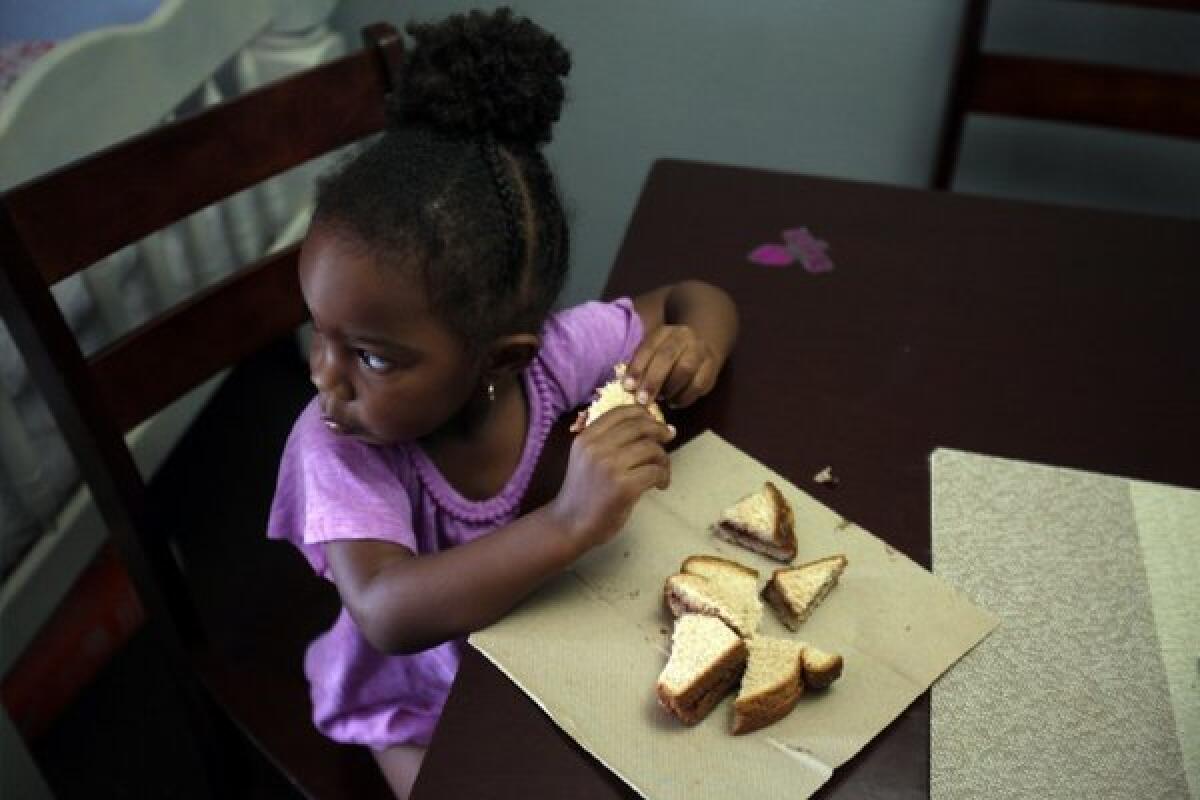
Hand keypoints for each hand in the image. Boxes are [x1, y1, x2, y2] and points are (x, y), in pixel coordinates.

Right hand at [552, 406, 674, 548]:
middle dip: (659, 430)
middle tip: (669, 437)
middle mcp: (596, 447)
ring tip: (662, 471)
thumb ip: (606, 441)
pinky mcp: (624, 486)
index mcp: (586, 437)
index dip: (643, 413)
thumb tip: (647, 424)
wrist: (569, 524)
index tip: (654, 422)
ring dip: (663, 459)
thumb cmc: (582, 492)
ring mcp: (610, 466)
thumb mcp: (586, 457)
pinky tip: (660, 485)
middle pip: (639, 426)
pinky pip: (655, 472)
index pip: (620, 412)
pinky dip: (664, 477)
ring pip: (651, 448)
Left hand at [624, 324, 718, 408]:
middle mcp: (684, 337)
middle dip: (653, 380)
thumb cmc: (667, 354)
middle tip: (642, 400)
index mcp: (664, 331)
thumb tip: (625, 384)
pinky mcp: (712, 367)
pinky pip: (699, 385)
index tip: (628, 386)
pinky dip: (684, 397)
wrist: (700, 345)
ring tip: (660, 399)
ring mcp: (701, 350)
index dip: (638, 367)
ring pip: (685, 370)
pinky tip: (674, 402)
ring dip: (670, 389)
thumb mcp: (653, 351)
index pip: (649, 347)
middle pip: (667, 357)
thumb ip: (640, 364)